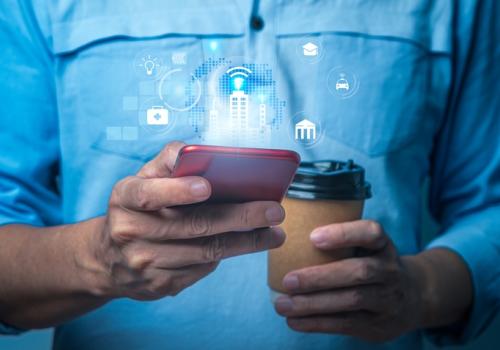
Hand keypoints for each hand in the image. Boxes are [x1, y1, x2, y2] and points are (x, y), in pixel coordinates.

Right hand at [87, 142, 285, 299]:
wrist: (108, 258)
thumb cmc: (137, 207)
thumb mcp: (142, 179)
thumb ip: (168, 161)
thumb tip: (202, 151)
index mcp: (125, 198)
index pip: (148, 194)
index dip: (177, 191)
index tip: (207, 186)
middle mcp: (131, 232)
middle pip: (192, 226)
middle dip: (239, 218)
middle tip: (274, 210)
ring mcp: (145, 263)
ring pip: (205, 252)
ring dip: (246, 242)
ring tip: (275, 233)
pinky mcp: (159, 285)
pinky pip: (201, 269)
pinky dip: (228, 255)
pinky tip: (247, 245)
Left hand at [274, 220, 423, 341]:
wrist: (413, 296)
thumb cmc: (372, 263)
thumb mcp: (367, 246)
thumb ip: (340, 240)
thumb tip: (286, 234)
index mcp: (383, 245)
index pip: (371, 233)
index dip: (344, 234)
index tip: (313, 237)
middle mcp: (390, 271)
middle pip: (359, 272)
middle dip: (320, 277)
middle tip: (288, 280)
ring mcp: (387, 300)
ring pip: (351, 301)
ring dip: (312, 304)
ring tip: (282, 304)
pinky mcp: (378, 325)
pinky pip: (346, 324)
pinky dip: (316, 323)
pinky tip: (293, 320)